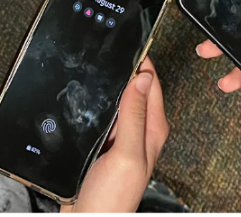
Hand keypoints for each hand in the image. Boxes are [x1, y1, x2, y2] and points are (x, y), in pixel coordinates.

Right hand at [65, 58, 168, 212]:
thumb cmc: (111, 199)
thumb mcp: (126, 154)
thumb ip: (134, 116)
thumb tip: (142, 78)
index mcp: (152, 130)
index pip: (151, 83)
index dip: (142, 61)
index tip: (130, 42)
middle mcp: (139, 132)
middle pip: (135, 89)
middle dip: (126, 69)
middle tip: (113, 46)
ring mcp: (121, 138)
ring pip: (118, 100)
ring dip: (111, 86)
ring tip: (101, 65)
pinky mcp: (104, 144)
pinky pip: (103, 114)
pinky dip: (98, 103)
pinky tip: (87, 98)